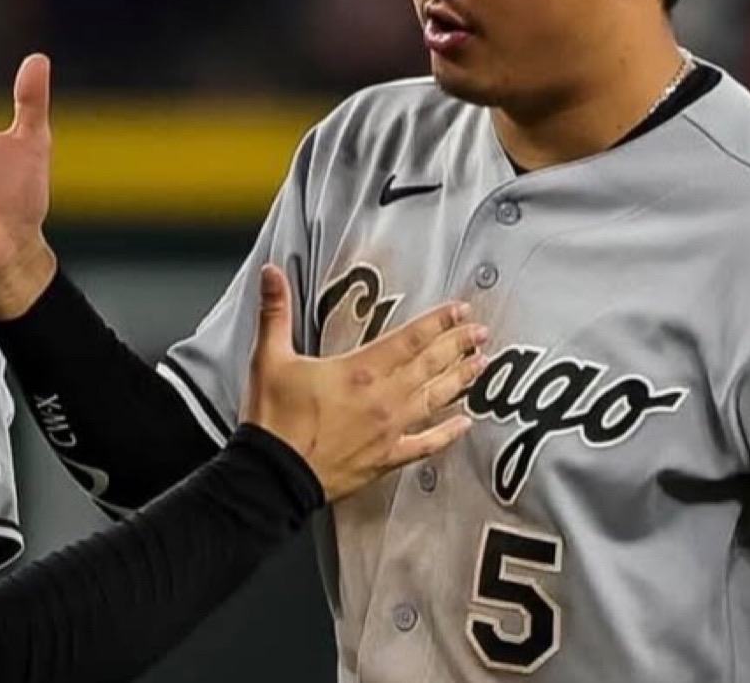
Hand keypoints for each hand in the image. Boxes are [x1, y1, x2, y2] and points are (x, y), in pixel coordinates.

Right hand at [241, 265, 487, 500]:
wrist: (274, 477)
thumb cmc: (273, 420)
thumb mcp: (269, 358)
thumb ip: (275, 312)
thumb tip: (270, 273)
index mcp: (359, 371)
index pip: (410, 339)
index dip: (439, 322)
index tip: (461, 310)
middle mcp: (383, 399)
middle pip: (431, 366)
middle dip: (458, 345)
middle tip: (481, 332)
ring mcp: (389, 430)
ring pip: (435, 399)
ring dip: (460, 380)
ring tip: (481, 365)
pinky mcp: (386, 458)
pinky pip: (425, 444)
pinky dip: (448, 434)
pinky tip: (465, 425)